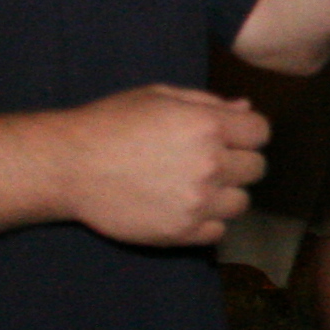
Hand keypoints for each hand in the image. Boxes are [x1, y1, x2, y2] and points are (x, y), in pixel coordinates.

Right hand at [54, 83, 268, 246]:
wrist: (68, 166)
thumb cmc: (111, 123)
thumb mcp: (158, 97)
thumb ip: (207, 103)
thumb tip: (245, 109)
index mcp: (207, 125)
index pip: (261, 132)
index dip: (246, 132)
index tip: (228, 136)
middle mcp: (210, 165)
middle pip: (256, 168)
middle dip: (237, 161)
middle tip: (207, 160)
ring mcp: (198, 202)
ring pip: (241, 202)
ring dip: (225, 193)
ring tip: (195, 185)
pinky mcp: (181, 232)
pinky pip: (218, 230)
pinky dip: (207, 221)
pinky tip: (185, 207)